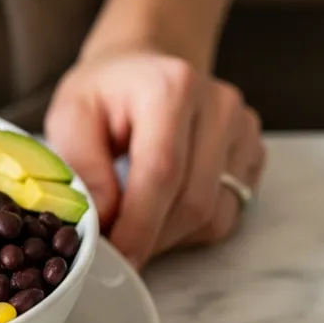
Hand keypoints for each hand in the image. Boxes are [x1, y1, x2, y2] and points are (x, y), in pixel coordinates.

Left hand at [44, 50, 264, 268]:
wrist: (145, 63)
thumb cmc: (105, 91)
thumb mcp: (71, 115)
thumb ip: (82, 166)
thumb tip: (99, 221)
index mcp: (171, 88)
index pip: (162, 173)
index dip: (139, 226)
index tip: (116, 259)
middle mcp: (218, 105)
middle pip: (193, 201)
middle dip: (151, 238)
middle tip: (115, 250)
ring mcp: (243, 129)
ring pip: (215, 214)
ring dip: (170, 236)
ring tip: (135, 224)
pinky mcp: (253, 151)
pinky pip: (229, 210)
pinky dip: (192, 226)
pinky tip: (163, 209)